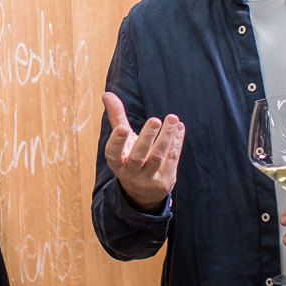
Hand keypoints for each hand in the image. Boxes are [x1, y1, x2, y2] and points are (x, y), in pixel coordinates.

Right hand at [101, 92, 185, 212]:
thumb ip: (116, 117)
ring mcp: (149, 178)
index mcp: (117, 162)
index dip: (117, 142)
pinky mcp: (165, 180)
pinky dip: (176, 142)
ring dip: (166, 137)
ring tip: (172, 118)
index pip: (113, 153)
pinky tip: (178, 127)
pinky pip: (172, 159)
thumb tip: (106, 94)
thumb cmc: (129, 157)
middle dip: (147, 137)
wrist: (142, 191)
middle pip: (139, 156)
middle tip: (155, 120)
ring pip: (158, 157)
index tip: (123, 129)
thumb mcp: (121, 140)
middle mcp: (131, 172)